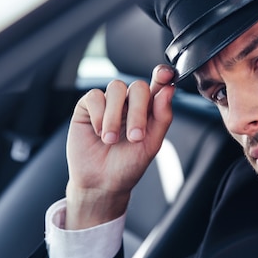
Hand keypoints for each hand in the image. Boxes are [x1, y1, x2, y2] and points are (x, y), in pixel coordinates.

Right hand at [65, 65, 175, 228]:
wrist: (101, 183)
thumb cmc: (127, 166)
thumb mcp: (151, 145)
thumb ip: (162, 117)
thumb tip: (169, 90)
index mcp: (148, 110)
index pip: (158, 85)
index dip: (162, 76)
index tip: (165, 74)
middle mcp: (128, 103)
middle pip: (138, 87)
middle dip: (137, 111)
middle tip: (135, 137)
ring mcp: (108, 103)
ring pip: (115, 88)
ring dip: (114, 116)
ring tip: (111, 140)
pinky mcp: (88, 107)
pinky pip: (94, 96)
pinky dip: (98, 115)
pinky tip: (98, 132)